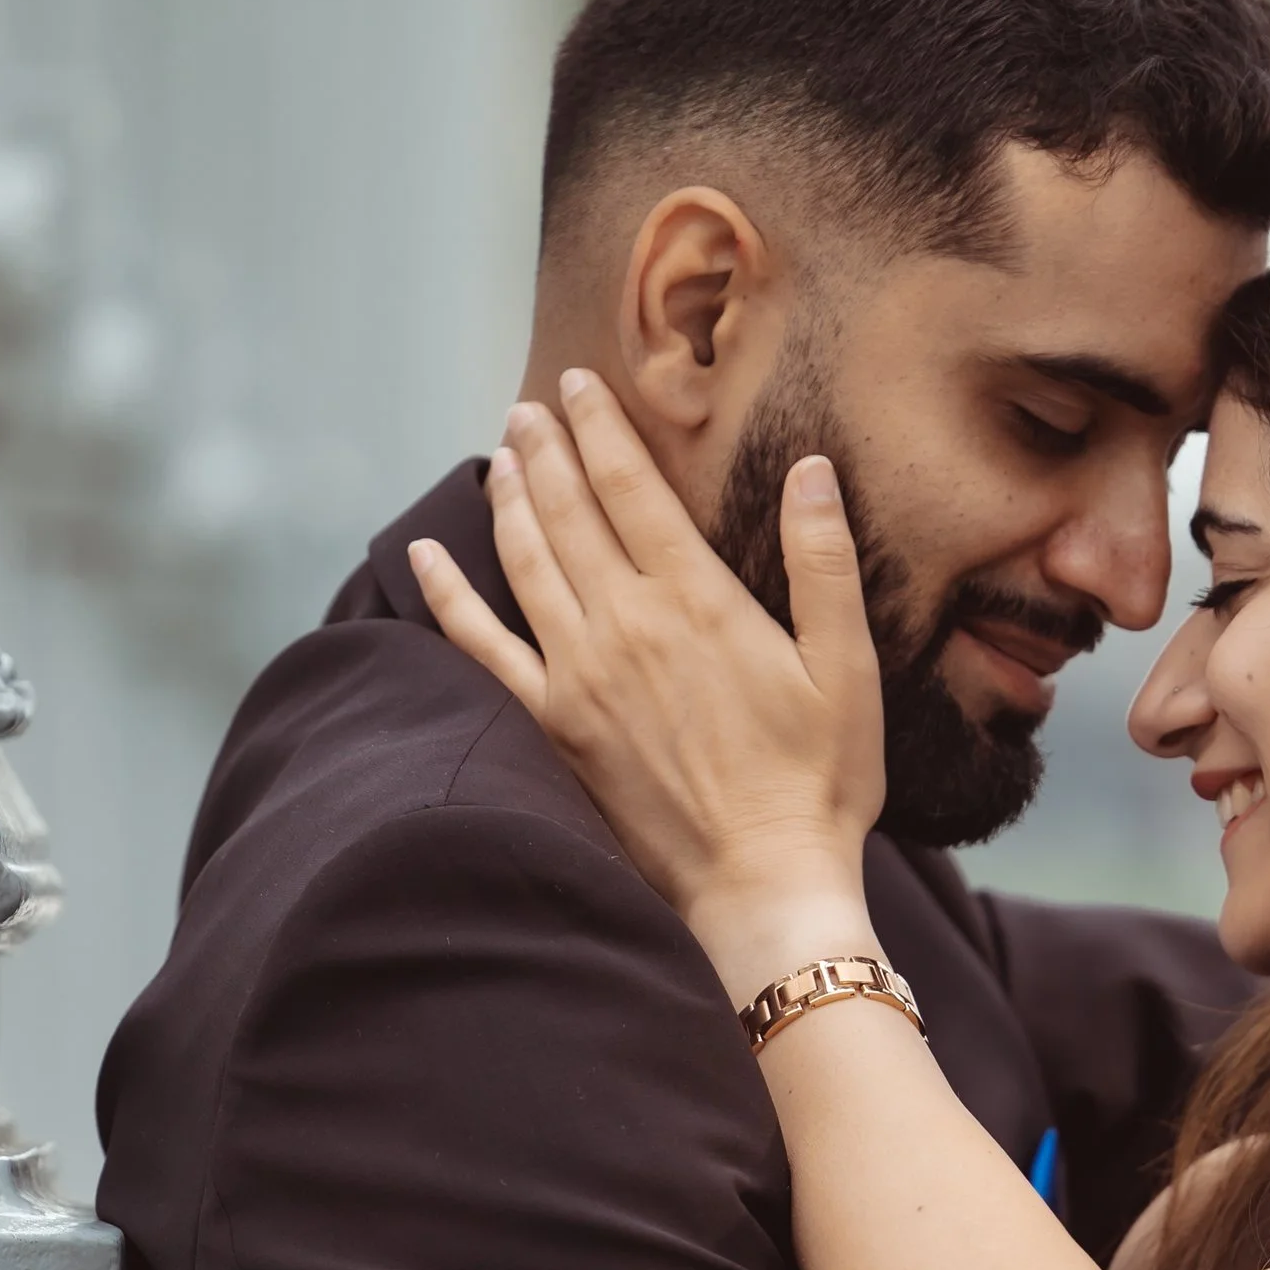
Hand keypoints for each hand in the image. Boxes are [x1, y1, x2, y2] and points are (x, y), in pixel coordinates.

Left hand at [410, 372, 886, 992]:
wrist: (761, 885)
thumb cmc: (819, 782)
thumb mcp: (846, 668)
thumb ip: (823, 563)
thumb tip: (811, 469)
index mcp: (696, 600)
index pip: (628, 486)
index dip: (598, 427)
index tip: (576, 384)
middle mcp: (624, 624)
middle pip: (566, 511)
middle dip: (543, 448)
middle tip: (527, 406)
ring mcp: (578, 675)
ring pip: (523, 562)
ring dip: (507, 500)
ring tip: (500, 455)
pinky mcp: (553, 725)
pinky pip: (481, 647)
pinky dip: (448, 595)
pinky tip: (423, 557)